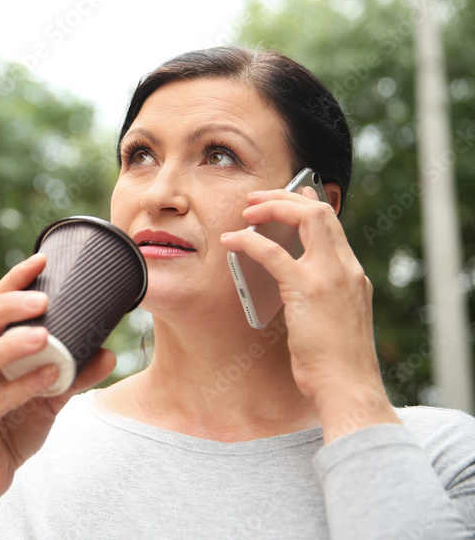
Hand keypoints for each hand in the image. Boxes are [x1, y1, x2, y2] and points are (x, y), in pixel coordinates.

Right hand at [0, 252, 115, 506]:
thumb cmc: (12, 427)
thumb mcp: (49, 397)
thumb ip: (73, 374)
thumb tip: (110, 351)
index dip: (12, 280)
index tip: (42, 258)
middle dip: (6, 303)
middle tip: (42, 298)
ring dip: (9, 343)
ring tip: (43, 334)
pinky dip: (21, 386)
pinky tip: (48, 376)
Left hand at [220, 186, 398, 441]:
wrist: (349, 387)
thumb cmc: (336, 364)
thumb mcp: (334, 320)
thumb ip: (320, 296)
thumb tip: (292, 285)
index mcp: (352, 275)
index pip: (333, 225)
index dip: (309, 205)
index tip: (291, 196)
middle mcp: (346, 269)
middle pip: (320, 211)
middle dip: (286, 197)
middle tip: (257, 199)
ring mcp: (330, 276)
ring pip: (305, 217)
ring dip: (272, 207)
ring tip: (246, 210)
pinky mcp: (307, 289)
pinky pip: (272, 251)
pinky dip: (248, 240)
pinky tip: (231, 241)